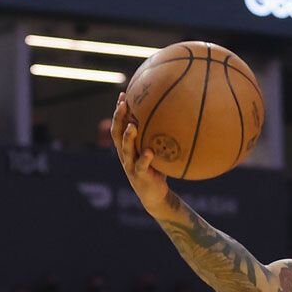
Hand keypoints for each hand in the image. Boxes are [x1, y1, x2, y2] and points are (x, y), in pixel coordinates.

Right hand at [113, 94, 171, 214]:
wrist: (156, 196)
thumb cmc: (157, 170)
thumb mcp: (157, 151)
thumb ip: (159, 137)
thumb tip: (174, 116)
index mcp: (127, 147)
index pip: (120, 126)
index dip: (119, 111)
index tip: (123, 95)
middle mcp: (125, 155)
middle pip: (117, 134)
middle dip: (119, 118)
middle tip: (124, 104)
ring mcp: (130, 166)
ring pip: (125, 149)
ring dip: (128, 137)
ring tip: (133, 125)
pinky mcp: (140, 177)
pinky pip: (141, 166)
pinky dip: (145, 159)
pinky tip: (149, 151)